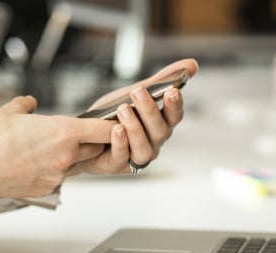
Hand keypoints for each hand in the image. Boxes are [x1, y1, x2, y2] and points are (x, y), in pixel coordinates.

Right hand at [0, 96, 114, 211]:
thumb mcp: (10, 111)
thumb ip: (27, 104)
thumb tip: (32, 103)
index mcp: (64, 132)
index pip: (104, 130)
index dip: (113, 125)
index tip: (115, 122)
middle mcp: (66, 156)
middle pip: (95, 148)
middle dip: (90, 141)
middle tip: (75, 133)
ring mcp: (59, 175)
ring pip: (75, 164)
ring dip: (69, 156)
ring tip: (44, 148)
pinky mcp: (48, 189)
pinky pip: (59, 177)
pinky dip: (52, 169)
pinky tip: (32, 163)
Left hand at [71, 58, 198, 174]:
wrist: (84, 133)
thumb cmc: (113, 114)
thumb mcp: (136, 93)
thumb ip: (162, 80)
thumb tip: (192, 65)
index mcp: (161, 125)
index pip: (175, 117)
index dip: (175, 105)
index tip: (172, 91)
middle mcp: (153, 143)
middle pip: (160, 131)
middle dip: (149, 111)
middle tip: (137, 91)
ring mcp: (137, 156)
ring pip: (144, 148)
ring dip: (135, 128)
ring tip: (123, 109)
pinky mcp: (118, 165)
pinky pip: (122, 157)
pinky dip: (120, 142)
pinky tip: (116, 129)